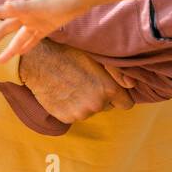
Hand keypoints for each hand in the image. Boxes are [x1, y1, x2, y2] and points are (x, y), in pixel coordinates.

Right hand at [0, 0, 86, 62]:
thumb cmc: (60, 0)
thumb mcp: (40, 6)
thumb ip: (22, 7)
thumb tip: (6, 4)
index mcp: (21, 9)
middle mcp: (26, 16)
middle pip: (4, 30)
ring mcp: (36, 22)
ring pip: (18, 38)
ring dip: (8, 49)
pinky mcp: (46, 27)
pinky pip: (32, 39)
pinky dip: (25, 46)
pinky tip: (19, 54)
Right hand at [16, 40, 135, 125]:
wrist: (38, 60)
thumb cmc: (69, 53)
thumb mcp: (96, 56)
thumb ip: (118, 72)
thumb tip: (132, 85)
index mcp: (108, 89)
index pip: (126, 104)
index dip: (119, 95)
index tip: (110, 88)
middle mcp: (97, 104)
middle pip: (107, 107)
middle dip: (101, 97)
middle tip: (86, 81)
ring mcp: (80, 113)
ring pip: (90, 111)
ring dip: (85, 102)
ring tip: (72, 84)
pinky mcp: (66, 118)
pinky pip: (74, 115)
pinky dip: (71, 107)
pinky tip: (63, 91)